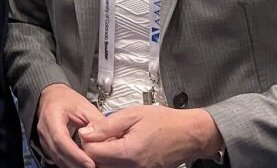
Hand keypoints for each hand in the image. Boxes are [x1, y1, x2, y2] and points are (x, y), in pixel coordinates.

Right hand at [35, 83, 102, 167]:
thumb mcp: (85, 106)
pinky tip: (81, 164)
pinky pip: (57, 158)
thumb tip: (109, 140)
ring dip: (73, 165)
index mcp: (52, 115)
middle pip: (58, 152)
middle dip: (76, 163)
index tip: (90, 162)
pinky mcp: (46, 145)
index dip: (75, 153)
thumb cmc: (67, 100)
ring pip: (57, 158)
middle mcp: (44, 128)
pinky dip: (70, 163)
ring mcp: (43, 138)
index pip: (61, 138)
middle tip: (94, 167)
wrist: (53, 96)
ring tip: (90, 166)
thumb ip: (97, 123)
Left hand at [78, 105, 222, 167]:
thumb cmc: (165, 122)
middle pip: (99, 163)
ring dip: (106, 154)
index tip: (92, 130)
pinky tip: (123, 145)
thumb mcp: (132, 115)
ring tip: (115, 138)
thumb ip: (106, 125)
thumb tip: (86, 132)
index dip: (88, 140)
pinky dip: (117, 158)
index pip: (93, 153)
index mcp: (129, 152)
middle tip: (102, 132)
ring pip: (109, 167)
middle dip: (96, 148)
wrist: (190, 134)